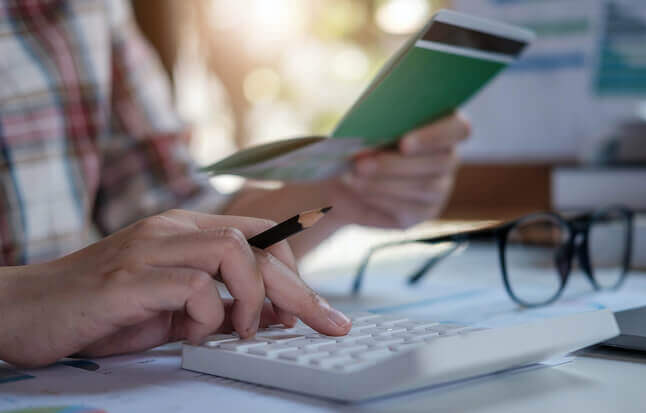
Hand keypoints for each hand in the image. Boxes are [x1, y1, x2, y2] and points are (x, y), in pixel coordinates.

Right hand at [0, 210, 349, 367]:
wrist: (27, 311)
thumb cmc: (103, 311)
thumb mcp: (173, 310)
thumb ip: (218, 307)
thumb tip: (273, 318)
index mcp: (184, 230)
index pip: (259, 233)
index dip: (295, 269)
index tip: (317, 308)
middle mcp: (171, 228)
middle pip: (257, 243)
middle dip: (301, 289)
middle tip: (328, 324)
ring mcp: (149, 248)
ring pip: (233, 250)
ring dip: (256, 296)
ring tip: (247, 330)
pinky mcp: (128, 278)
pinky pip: (193, 286)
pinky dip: (209, 315)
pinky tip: (195, 334)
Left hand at [331, 113, 469, 228]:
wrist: (345, 171)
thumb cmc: (362, 135)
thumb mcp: (369, 118)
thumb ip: (381, 116)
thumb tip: (377, 127)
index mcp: (444, 125)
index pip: (459, 129)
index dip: (435, 136)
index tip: (404, 144)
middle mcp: (448, 157)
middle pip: (438, 162)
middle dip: (396, 164)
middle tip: (362, 164)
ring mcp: (440, 188)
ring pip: (423, 187)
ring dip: (384, 182)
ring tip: (354, 176)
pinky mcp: (423, 211)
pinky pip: (409, 209)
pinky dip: (381, 198)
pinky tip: (360, 191)